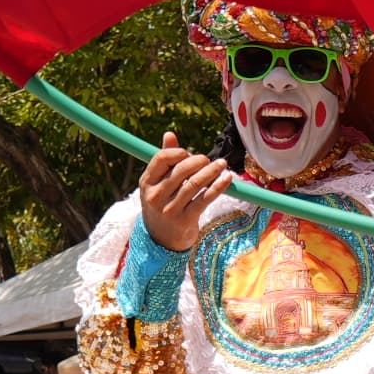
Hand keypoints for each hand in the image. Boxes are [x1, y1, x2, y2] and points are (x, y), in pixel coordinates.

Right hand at [138, 133, 235, 251]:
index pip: (161, 159)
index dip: (178, 152)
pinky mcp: (185, 220)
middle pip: (180, 171)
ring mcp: (170, 209)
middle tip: (208, 160)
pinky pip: (205, 199)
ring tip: (222, 164)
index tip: (189, 153)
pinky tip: (226, 179)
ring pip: (194, 184)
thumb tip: (170, 134)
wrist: (161, 239)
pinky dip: (218, 187)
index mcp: (147, 182)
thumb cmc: (162, 204)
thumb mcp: (158, 184)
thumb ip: (165, 159)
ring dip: (211, 171)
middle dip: (199, 161)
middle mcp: (155, 196)